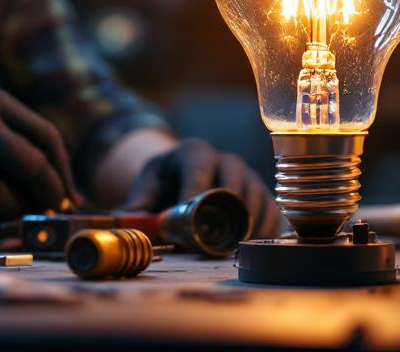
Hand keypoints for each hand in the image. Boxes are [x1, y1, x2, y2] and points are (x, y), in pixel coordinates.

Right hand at [0, 84, 78, 230]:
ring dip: (13, 216)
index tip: (66, 197)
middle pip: (33, 168)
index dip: (63, 174)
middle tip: (49, 213)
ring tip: (6, 212)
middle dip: (49, 197)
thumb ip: (20, 145)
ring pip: (4, 202)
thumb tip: (68, 198)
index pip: (47, 139)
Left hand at [119, 137, 281, 237]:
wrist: (184, 176)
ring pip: (256, 197)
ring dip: (247, 224)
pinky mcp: (262, 194)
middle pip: (234, 181)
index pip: (199, 169)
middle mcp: (226, 159)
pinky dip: (265, 230)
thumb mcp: (146, 188)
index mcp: (195, 152)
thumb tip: (127, 224)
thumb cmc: (164, 183)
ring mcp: (248, 176)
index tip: (192, 219)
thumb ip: (135, 207)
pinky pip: (272, 211)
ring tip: (234, 248)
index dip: (197, 193)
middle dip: (226, 211)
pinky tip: (253, 246)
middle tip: (217, 240)